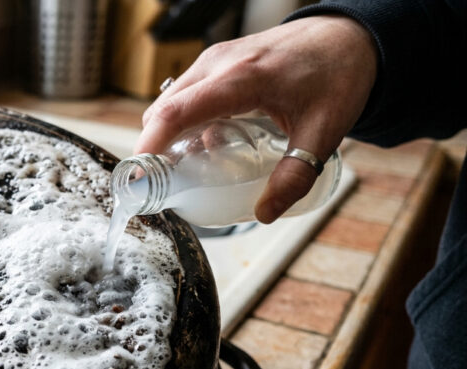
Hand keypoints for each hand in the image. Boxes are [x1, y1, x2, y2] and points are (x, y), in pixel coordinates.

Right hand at [134, 15, 377, 222]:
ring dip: (167, 136)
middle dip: (152, 149)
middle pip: (163, 109)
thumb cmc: (337, 75)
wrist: (348, 36)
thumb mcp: (324, 131)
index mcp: (242, 77)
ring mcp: (214, 60)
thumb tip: (264, 213)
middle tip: (159, 187)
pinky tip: (203, 145)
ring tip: (181, 170)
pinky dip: (182, 122)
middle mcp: (219, 64)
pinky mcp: (216, 63)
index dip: (149, 146)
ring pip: (170, 102)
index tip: (139, 178)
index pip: (177, 112)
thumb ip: (295, 176)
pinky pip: (185, 95)